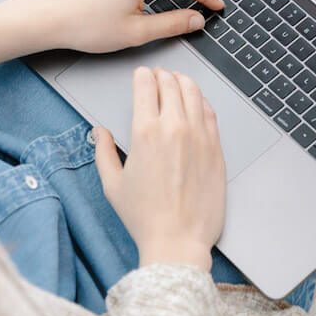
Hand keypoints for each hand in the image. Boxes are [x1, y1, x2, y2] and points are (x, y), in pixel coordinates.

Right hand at [94, 67, 225, 270]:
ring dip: (183, 82)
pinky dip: (201, 101)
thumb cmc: (145, 217)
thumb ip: (104, 152)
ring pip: (194, 92)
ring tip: (178, 81)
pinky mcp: (216, 147)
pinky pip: (210, 112)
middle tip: (158, 75)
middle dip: (162, 75)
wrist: (178, 240)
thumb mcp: (113, 184)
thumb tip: (100, 133)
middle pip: (171, 84)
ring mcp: (199, 136)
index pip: (146, 86)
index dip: (142, 76)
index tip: (141, 75)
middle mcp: (174, 127)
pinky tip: (197, 102)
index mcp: (145, 132)